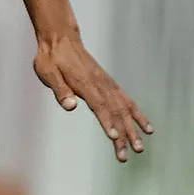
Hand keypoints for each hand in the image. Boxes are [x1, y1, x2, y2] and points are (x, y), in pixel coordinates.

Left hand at [34, 35, 152, 162]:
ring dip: (132, 129)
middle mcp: (100, 84)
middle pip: (115, 112)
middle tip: (129, 154)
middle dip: (123, 134)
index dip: (107, 122)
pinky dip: (137, 115)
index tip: (115, 138)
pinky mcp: (109, 84)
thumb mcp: (47, 72)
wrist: (61, 40)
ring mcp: (107, 84)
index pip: (99, 106)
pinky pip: (127, 101)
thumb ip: (59, 89)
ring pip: (124, 109)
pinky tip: (146, 128)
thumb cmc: (51, 58)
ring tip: (140, 147)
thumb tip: (70, 106)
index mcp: (85, 83)